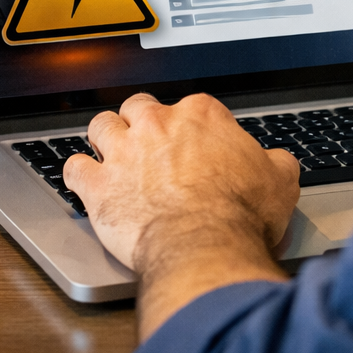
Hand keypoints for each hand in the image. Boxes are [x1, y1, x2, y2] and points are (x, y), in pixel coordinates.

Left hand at [63, 92, 298, 339]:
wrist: (204, 245)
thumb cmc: (239, 214)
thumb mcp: (279, 181)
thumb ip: (275, 163)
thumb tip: (277, 162)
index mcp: (201, 116)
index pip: (190, 106)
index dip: (190, 126)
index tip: (193, 143)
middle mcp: (158, 125)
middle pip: (139, 107)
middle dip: (141, 122)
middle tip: (147, 141)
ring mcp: (123, 152)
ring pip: (101, 126)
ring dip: (105, 138)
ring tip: (110, 152)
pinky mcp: (98, 185)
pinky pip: (73, 168)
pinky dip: (78, 174)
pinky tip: (84, 181)